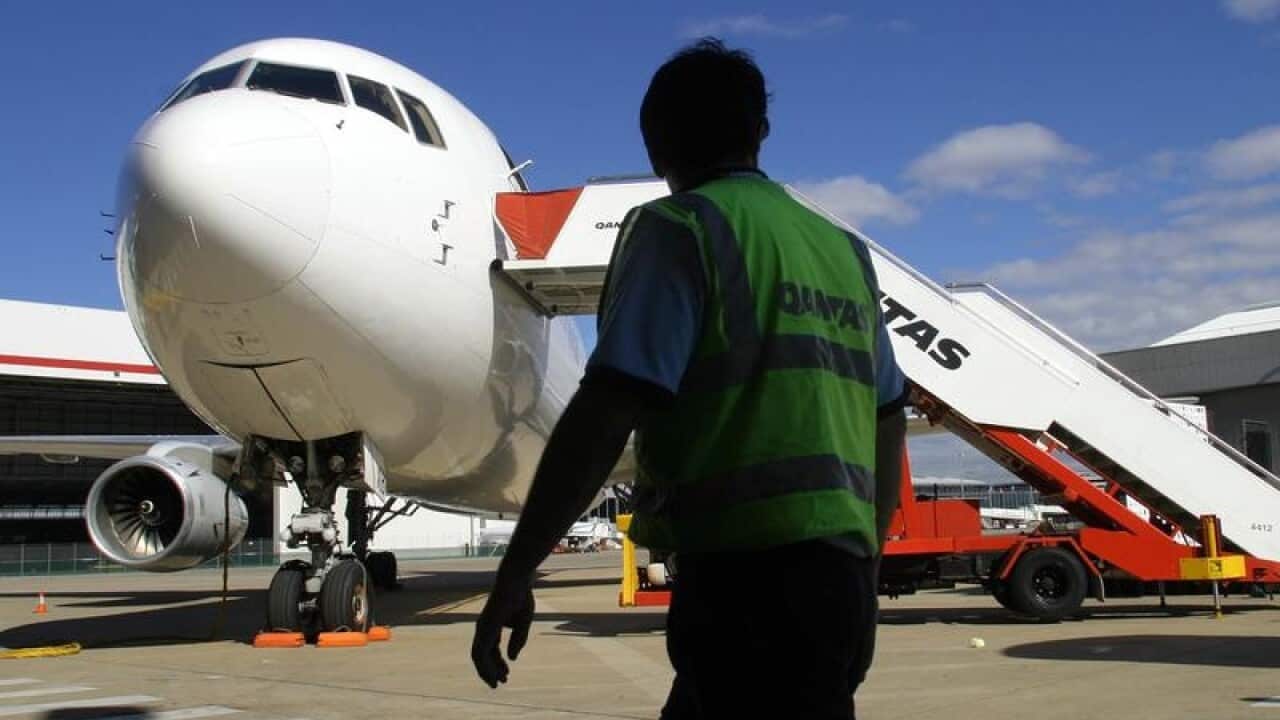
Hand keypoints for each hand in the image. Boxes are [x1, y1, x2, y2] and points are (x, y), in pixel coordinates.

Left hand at [471, 571, 534, 687]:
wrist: (516, 580)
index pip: (490, 651)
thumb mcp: (523, 623)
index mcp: (491, 627)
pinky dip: (487, 664)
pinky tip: (496, 673)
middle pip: (482, 657)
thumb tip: (512, 659)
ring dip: (487, 672)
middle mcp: (483, 629)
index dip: (497, 665)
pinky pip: (482, 651)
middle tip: (499, 684)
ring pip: (479, 657)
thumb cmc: (520, 597)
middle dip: (490, 671)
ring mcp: (483, 628)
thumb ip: (517, 641)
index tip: (506, 676)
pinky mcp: (485, 628)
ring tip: (496, 683)